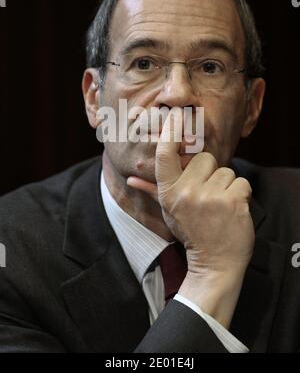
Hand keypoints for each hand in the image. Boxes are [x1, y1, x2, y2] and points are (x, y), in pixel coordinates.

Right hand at [127, 108, 254, 325]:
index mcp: (169, 193)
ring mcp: (210, 197)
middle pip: (204, 158)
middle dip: (209, 172)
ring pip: (225, 170)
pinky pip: (241, 181)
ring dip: (226, 185)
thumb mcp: (169, 211)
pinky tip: (232, 210)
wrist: (215, 263)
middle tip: (208, 195)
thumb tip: (130, 177)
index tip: (176, 115)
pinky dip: (241, 194)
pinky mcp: (233, 201)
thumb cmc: (191, 232)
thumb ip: (151, 189)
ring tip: (220, 206)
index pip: (165, 155)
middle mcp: (186, 192)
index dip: (170, 132)